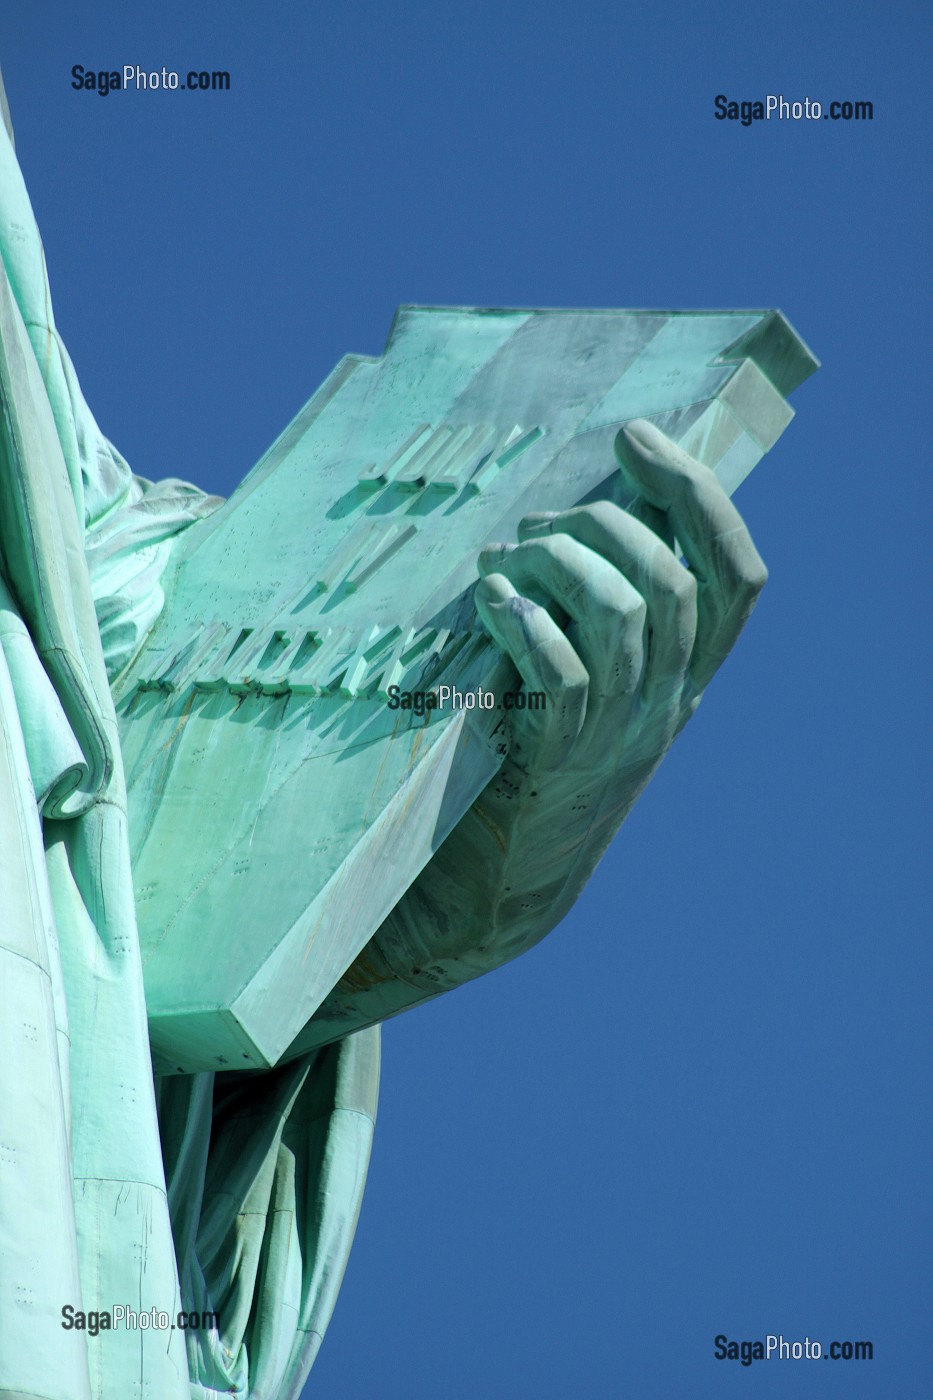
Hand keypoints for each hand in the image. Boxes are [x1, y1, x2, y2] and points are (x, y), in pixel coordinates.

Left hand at [474, 418, 767, 796]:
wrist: (504, 881)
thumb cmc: (536, 757)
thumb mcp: (597, 686)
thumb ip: (609, 615)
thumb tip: (594, 511)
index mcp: (685, 676)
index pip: (736, 576)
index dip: (697, 494)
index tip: (637, 440)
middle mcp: (666, 703)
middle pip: (673, 580)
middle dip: (602, 523)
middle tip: (536, 525)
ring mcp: (615, 734)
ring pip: (622, 613)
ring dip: (554, 563)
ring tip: (499, 562)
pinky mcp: (557, 760)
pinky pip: (562, 672)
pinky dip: (523, 621)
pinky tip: (488, 602)